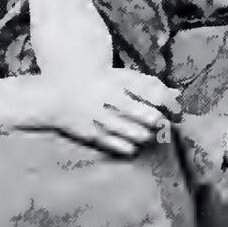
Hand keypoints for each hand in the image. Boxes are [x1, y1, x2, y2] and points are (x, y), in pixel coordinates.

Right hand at [0, 70, 179, 156]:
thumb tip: (176, 95)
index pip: (145, 92)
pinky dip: (124, 146)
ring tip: (147, 135)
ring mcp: (95, 116)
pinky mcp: (87, 131)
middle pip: (138, 111)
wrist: (51, 96)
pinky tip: (132, 147)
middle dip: (152, 119)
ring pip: (126, 129)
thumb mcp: (117, 79)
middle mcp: (104, 98)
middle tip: (161, 124)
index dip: (163, 102)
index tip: (172, 109)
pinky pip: (110, 141)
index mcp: (113, 81)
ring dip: (141, 134)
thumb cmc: (92, 84)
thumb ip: (145, 85)